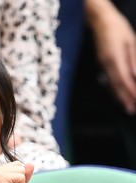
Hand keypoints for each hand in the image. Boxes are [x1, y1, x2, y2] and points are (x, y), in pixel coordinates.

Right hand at [87, 0, 135, 114]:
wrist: (99, 21)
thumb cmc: (117, 28)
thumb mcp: (130, 41)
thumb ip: (132, 59)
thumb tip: (135, 75)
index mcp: (114, 58)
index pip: (123, 79)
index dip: (130, 92)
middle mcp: (106, 64)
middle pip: (116, 85)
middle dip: (124, 99)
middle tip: (132, 111)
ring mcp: (102, 65)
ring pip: (111, 84)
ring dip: (119, 97)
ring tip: (127, 107)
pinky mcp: (102, 64)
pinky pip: (108, 80)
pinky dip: (114, 89)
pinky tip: (118, 95)